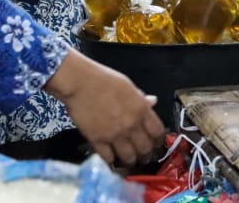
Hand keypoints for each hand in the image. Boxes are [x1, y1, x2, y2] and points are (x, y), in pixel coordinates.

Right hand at [47, 51, 164, 165]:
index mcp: (141, 110)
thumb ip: (141, 98)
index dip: (159, 141)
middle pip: (145, 149)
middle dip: (146, 154)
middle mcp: (131, 125)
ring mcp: (114, 135)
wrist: (80, 82)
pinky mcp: (97, 140)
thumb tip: (152, 102)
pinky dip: (111, 159)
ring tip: (128, 158)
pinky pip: (108, 158)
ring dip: (130, 160)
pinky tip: (110, 156)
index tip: (156, 143)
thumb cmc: (104, 79)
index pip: (158, 133)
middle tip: (143, 154)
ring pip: (129, 158)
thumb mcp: (128, 86)